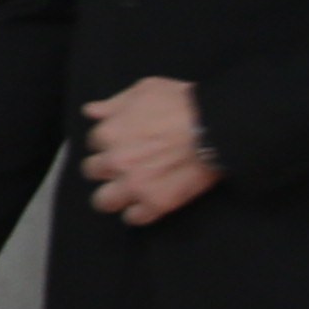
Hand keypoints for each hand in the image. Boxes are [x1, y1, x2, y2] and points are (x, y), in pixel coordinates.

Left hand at [78, 77, 217, 226]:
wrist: (216, 126)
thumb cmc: (183, 103)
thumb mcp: (145, 90)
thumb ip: (113, 104)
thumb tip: (92, 112)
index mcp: (109, 133)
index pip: (93, 143)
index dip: (108, 143)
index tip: (121, 143)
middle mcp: (116, 161)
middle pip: (93, 172)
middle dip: (106, 168)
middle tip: (124, 166)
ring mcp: (134, 185)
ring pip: (104, 201)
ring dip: (114, 196)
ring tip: (128, 191)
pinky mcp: (155, 203)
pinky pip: (134, 218)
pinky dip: (139, 213)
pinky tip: (147, 202)